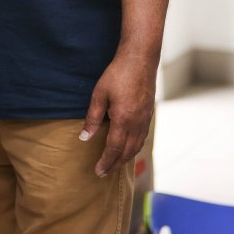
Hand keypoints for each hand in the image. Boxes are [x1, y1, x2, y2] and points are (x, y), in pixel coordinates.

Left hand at [79, 53, 154, 176]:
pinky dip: (135, 147)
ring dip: (126, 158)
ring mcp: (145, 120)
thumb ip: (92, 117)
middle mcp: (137, 124)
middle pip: (127, 152)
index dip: (106, 162)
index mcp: (123, 120)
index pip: (114, 149)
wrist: (140, 60)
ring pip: (137, 146)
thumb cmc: (117, 74)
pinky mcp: (149, 114)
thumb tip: (85, 138)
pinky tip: (129, 147)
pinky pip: (142, 137)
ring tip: (115, 164)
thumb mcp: (99, 94)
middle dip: (115, 164)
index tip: (98, 171)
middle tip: (104, 173)